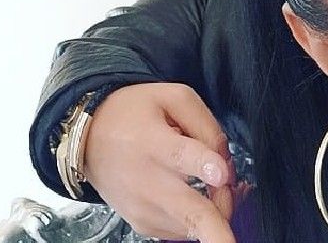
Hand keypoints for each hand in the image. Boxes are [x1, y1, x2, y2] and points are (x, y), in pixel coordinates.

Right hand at [83, 83, 236, 241]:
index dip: (205, 166)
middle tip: (239, 199)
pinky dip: (204, 218)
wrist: (88, 140)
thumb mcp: (173, 98)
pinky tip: (204, 194)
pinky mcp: (144, 224)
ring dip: (221, 210)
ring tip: (219, 183)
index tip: (222, 175)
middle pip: (191, 214)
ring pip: (197, 224)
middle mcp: (146, 181)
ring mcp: (144, 209)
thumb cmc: (132, 116)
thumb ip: (207, 125)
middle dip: (220, 228)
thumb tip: (226, 163)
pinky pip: (186, 229)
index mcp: (152, 142)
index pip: (180, 156)